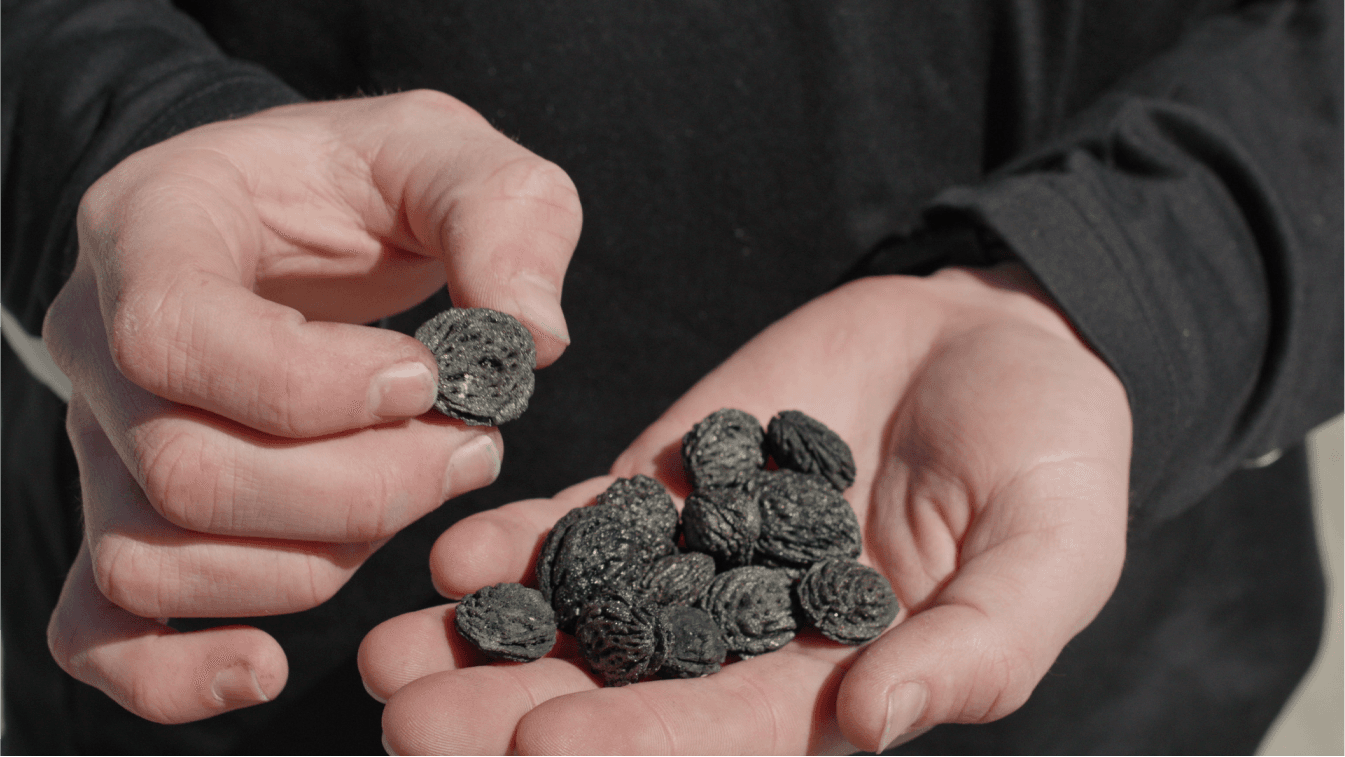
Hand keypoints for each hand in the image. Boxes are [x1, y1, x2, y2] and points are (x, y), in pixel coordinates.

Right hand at [41, 90, 582, 723]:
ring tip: (423, 492)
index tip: (428, 379)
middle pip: (184, 471)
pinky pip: (99, 627)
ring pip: (160, 558)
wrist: (307, 213)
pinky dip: (171, 673)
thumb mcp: (449, 152)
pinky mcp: (130, 514)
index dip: (312, 386)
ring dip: (317, 561)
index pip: (175, 335)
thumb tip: (535, 340)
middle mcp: (99, 344)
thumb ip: (502, 216)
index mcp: (153, 227)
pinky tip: (265, 667)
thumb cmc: (368, 180)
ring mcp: (102, 441)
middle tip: (471, 450)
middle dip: (358, 487)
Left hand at [360, 264, 1131, 754]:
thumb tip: (872, 725)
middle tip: (406, 719)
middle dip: (516, 713)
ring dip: (487, 640)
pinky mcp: (671, 484)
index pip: (728, 734)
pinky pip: (586, 521)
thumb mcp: (1051, 549)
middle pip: (625, 693)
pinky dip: (520, 542)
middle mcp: (754, 640)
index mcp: (839, 682)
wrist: (992, 338)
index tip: (540, 745)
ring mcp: (703, 560)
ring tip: (388, 652)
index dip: (638, 744)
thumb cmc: (1050, 455)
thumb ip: (979, 645)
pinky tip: (450, 558)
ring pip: (583, 617)